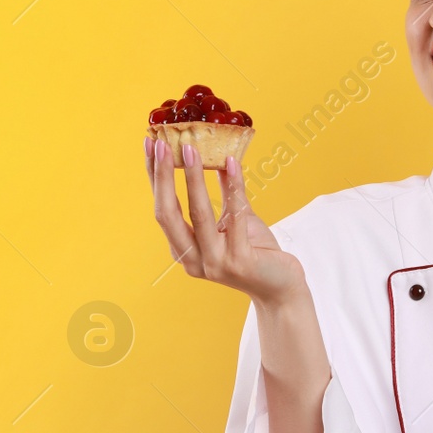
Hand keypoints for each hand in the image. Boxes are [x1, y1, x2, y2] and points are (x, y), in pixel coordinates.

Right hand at [145, 137, 307, 304]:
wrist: (281, 287)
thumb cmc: (256, 251)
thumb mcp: (236, 218)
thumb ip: (226, 192)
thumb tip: (218, 155)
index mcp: (184, 250)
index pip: (162, 209)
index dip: (154, 177)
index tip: (151, 145)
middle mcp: (193, 260)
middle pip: (168, 214)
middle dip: (162, 176)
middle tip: (162, 144)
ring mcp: (215, 263)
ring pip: (197, 214)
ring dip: (191, 178)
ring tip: (191, 148)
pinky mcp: (239, 262)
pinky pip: (234, 217)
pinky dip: (232, 187)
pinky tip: (231, 163)